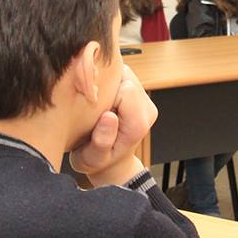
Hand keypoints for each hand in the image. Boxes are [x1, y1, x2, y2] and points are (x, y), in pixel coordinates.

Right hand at [69, 66, 158, 185]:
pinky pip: (122, 76)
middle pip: (126, 77)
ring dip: (107, 83)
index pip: (124, 90)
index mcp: (138, 124)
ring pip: (124, 73)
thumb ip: (101, 141)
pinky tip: (102, 99)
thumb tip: (109, 117)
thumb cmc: (99, 162)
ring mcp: (145, 102)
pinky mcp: (139, 95)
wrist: (111, 164)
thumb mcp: (93, 159)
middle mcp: (146, 110)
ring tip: (97, 103)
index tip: (91, 106)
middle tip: (93, 104)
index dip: (103, 94)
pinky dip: (110, 83)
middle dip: (106, 85)